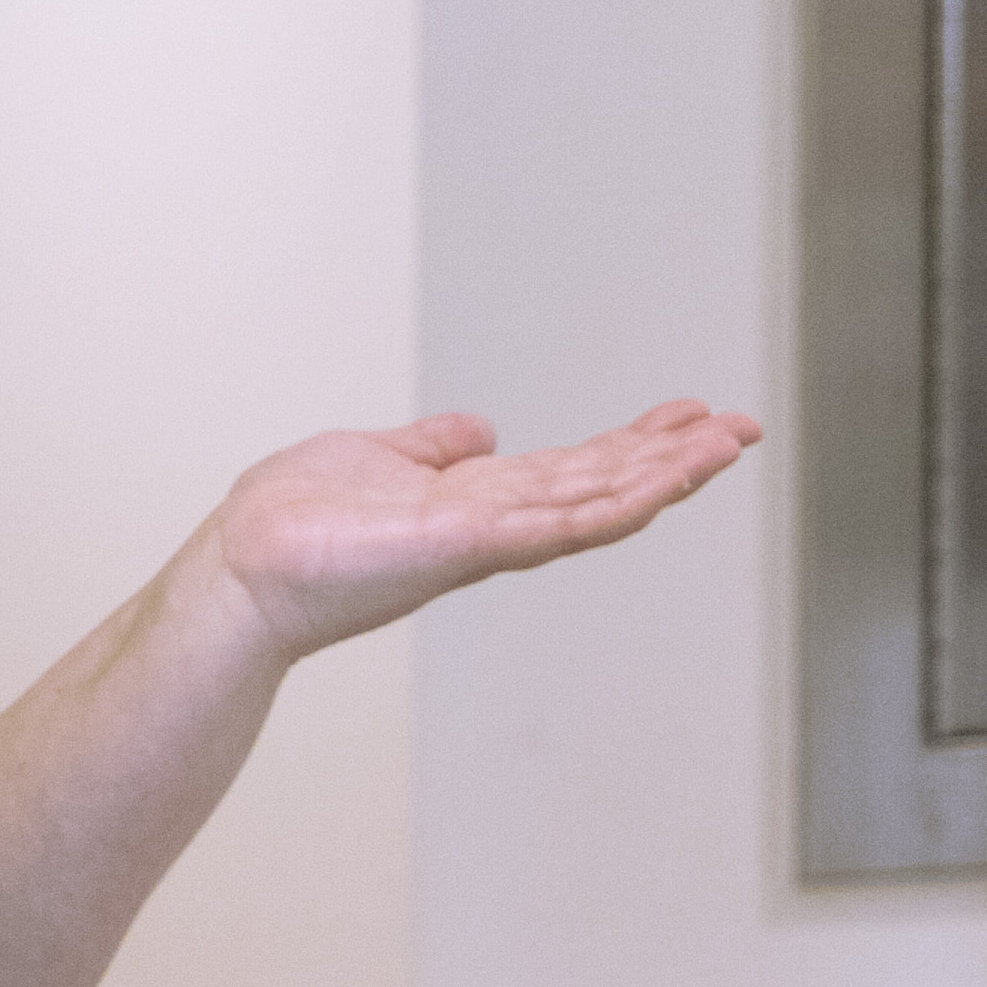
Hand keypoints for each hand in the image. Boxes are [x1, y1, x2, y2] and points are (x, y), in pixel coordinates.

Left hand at [189, 399, 760, 663]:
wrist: (244, 570)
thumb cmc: (295, 524)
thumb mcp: (377, 458)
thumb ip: (430, 448)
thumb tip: (477, 430)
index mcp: (478, 502)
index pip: (575, 470)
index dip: (635, 445)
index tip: (689, 416)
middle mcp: (495, 525)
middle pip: (604, 487)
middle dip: (675, 459)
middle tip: (742, 427)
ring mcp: (488, 540)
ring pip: (598, 506)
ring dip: (665, 476)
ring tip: (726, 444)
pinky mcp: (468, 545)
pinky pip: (557, 524)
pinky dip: (612, 503)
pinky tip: (660, 484)